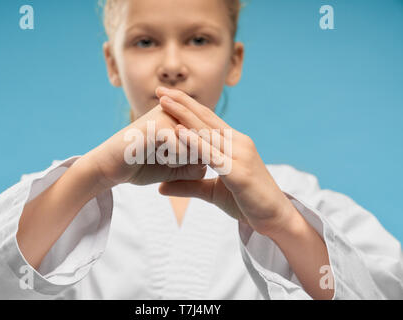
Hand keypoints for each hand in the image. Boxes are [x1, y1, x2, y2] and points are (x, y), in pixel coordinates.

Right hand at [82, 104, 206, 191]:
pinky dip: (173, 161)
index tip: (178, 162)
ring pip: (195, 146)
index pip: (208, 139)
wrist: (109, 167)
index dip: (201, 158)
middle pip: (204, 142)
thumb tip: (209, 162)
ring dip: (183, 161)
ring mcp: (167, 115)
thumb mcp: (175, 169)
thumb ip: (194, 166)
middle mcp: (176, 111)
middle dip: (193, 160)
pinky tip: (158, 158)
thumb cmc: (142, 166)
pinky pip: (181, 149)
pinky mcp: (157, 125)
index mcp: (181, 117)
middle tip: (170, 161)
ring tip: (163, 159)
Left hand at [155, 86, 296, 235]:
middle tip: (159, 88)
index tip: (166, 95)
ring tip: (163, 100)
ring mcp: (240, 155)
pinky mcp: (239, 172)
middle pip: (206, 118)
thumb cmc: (246, 203)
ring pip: (207, 131)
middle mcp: (238, 143)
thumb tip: (160, 187)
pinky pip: (213, 154)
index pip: (207, 119)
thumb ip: (188, 184)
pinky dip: (195, 142)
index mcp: (234, 143)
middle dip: (182, 102)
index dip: (187, 105)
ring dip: (183, 114)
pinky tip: (179, 131)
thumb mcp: (212, 192)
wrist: (275, 219)